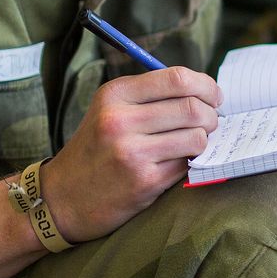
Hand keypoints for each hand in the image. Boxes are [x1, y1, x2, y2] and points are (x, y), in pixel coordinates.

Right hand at [39, 67, 221, 239]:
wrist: (62, 198)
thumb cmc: (95, 150)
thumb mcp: (109, 110)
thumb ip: (151, 96)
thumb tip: (204, 91)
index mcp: (114, 94)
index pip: (177, 78)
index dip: (206, 86)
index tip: (215, 97)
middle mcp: (120, 120)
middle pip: (192, 107)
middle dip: (211, 115)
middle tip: (210, 123)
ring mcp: (132, 152)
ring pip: (197, 137)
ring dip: (204, 141)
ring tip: (194, 144)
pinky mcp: (143, 181)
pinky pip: (186, 164)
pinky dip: (190, 162)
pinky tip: (177, 163)